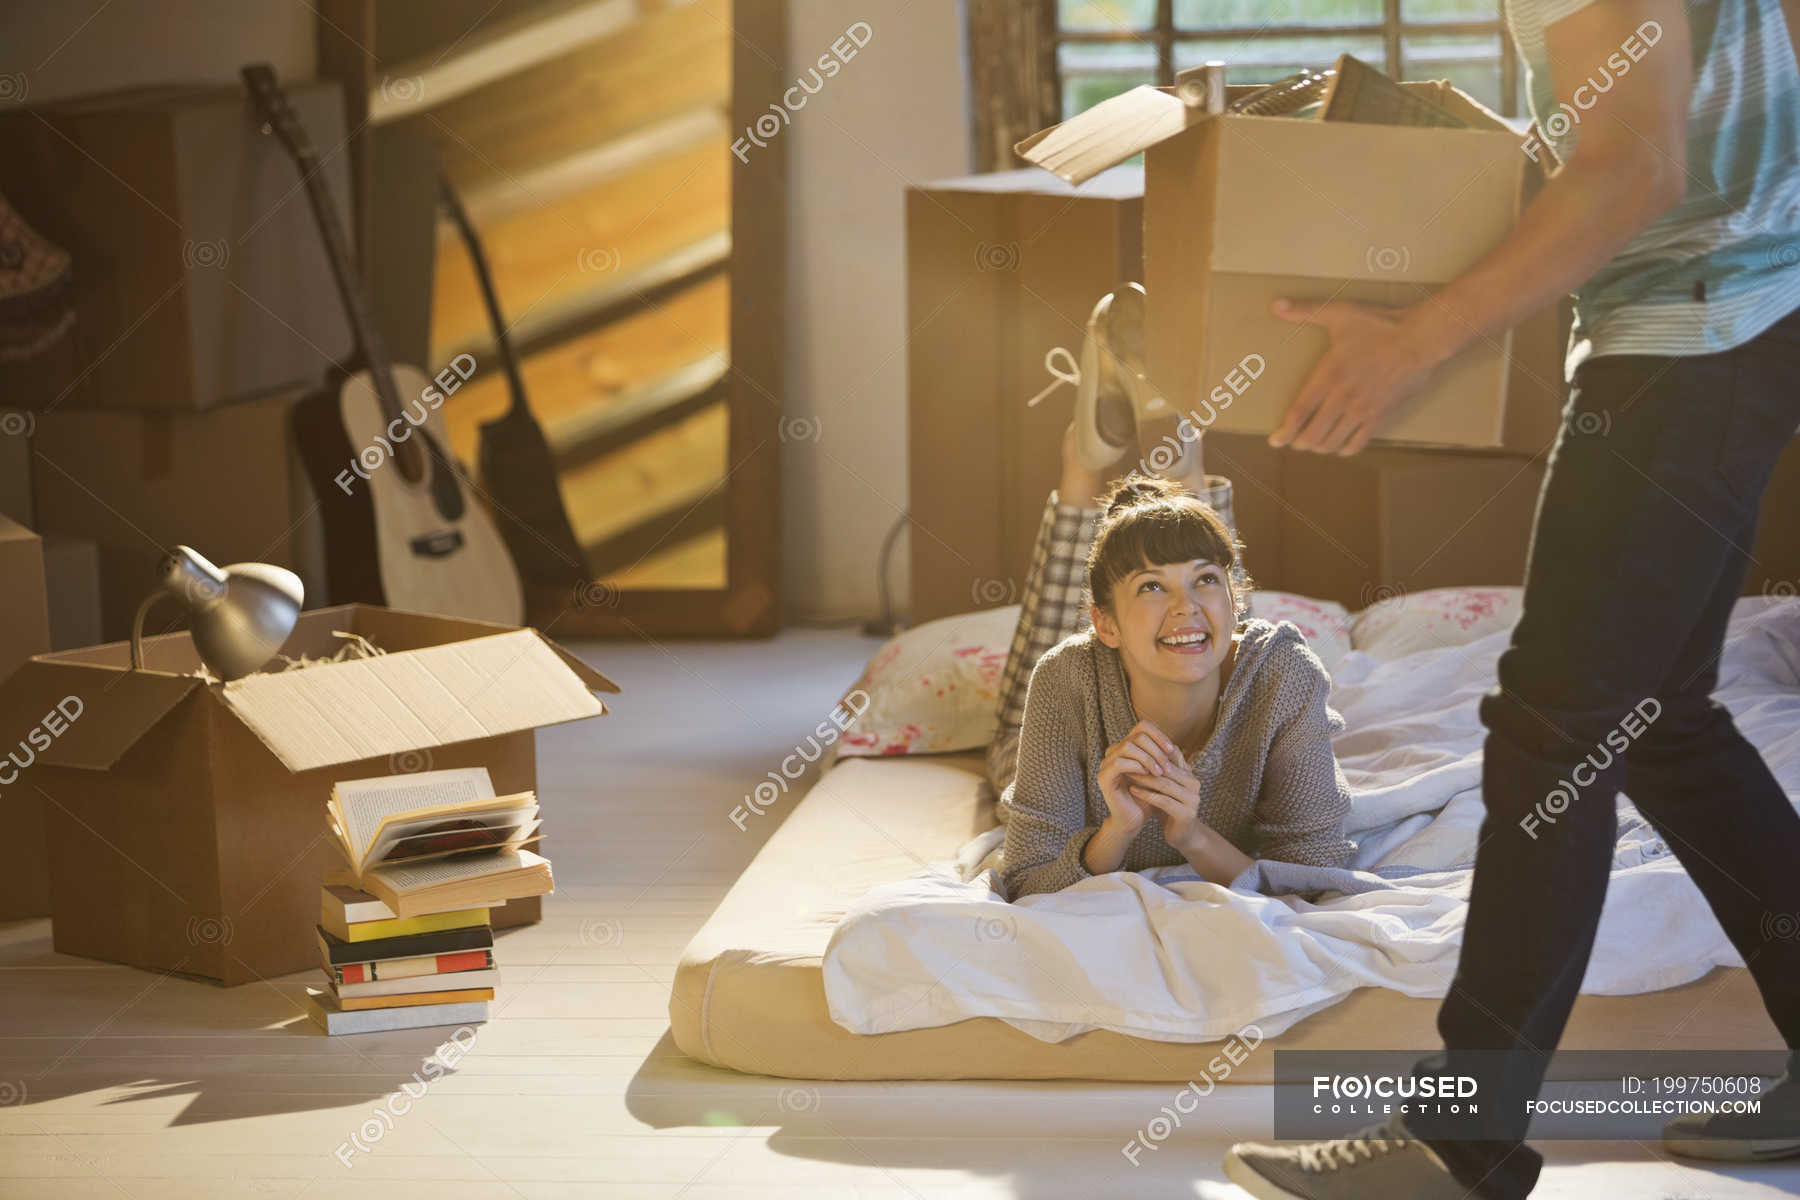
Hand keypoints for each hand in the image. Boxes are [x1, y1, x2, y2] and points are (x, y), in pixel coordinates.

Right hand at [1097, 720, 1182, 831]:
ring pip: (1128, 746)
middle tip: (1168, 766)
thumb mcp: (1158, 775)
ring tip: (1160, 773)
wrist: (1134, 820)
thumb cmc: (1147, 798)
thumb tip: (1176, 745)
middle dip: (1157, 749)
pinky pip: (1119, 763)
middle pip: (1137, 735)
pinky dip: (1136, 767)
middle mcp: (1114, 752)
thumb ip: (1162, 760)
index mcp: (1126, 748)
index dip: (1159, 735)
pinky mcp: (1104, 777)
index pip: (1142, 727)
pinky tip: (1148, 775)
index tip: (1172, 750)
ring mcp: (1106, 763)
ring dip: (1148, 758)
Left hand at [1126, 759, 1215, 854]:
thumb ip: (1157, 769)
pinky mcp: (1187, 814)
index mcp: (1190, 774)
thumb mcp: (1163, 785)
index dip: (1150, 752)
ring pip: (1165, 784)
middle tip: (1125, 760)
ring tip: (1126, 773)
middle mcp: (1194, 784)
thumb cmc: (1169, 807)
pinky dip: (1147, 794)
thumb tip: (1137, 747)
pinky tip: (1132, 790)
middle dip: (1145, 764)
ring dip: (1144, 779)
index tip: (1130, 750)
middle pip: (1166, 769)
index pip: (1170, 756)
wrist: (1181, 834)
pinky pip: (1164, 801)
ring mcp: (1192, 799)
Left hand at [1266, 298, 1445, 455]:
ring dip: (1320, 447)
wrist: (1420, 338)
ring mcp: (1363, 409)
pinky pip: (1358, 443)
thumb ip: (1305, 311)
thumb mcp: (1340, 313)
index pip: (1299, 412)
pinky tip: (1340, 446)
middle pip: (1312, 434)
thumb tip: (1276, 305)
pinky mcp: (1381, 415)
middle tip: (1293, 441)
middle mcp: (1343, 397)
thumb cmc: (1379, 325)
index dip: (1284, 431)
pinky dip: (1345, 449)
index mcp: (1329, 375)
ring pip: (1333, 442)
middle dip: (1299, 442)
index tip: (1275, 440)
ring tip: (1314, 443)